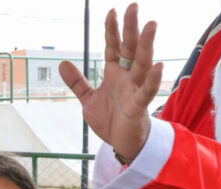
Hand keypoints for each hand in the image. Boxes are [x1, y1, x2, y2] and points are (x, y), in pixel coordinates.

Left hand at [59, 3, 163, 160]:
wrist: (121, 143)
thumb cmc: (110, 119)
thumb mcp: (89, 99)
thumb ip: (77, 82)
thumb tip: (62, 63)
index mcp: (114, 73)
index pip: (113, 46)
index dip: (112, 29)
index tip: (112, 11)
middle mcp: (127, 77)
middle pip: (130, 48)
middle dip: (131, 28)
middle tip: (134, 6)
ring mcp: (134, 90)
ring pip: (142, 64)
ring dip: (146, 46)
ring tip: (151, 26)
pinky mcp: (138, 107)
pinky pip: (146, 91)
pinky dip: (152, 80)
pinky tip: (158, 66)